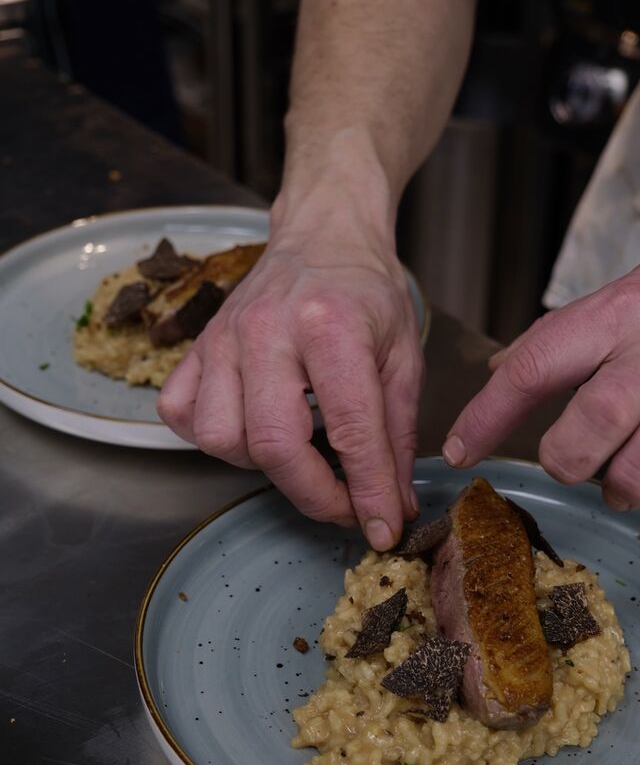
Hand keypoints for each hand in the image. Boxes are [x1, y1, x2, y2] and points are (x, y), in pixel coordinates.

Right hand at [157, 228, 423, 547]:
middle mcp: (267, 331)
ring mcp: (222, 339)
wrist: (322, 236)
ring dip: (262, 465)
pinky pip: (182, 415)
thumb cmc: (365, 293)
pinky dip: (213, 437)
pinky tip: (249, 426)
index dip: (369, 493)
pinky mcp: (196, 347)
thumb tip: (394, 506)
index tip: (382, 528)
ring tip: (296, 449)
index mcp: (331, 326)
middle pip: (274, 446)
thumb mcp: (403, 358)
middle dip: (314, 495)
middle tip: (343, 505)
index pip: (351, 429)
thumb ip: (397, 435)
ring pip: (221, 439)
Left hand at [442, 267, 639, 509]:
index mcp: (607, 321)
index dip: (487, 416)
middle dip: (567, 458)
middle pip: (590, 427)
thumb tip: (494, 372)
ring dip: (622, 487)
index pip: (531, 369)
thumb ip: (548, 344)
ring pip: (637, 469)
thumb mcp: (603, 306)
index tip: (458, 451)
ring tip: (619, 485)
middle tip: (566, 462)